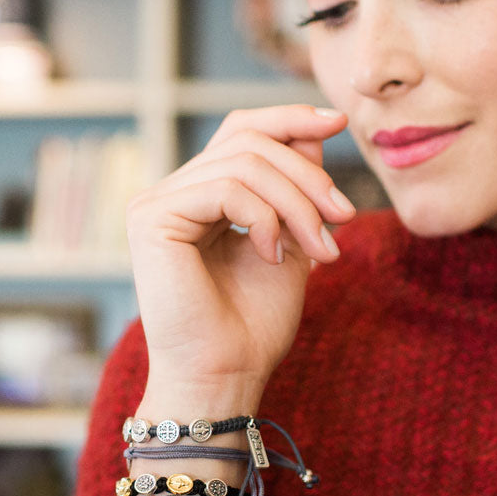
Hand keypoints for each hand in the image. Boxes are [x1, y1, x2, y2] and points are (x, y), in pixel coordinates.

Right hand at [125, 105, 354, 401]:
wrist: (227, 376)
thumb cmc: (255, 324)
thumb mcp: (291, 242)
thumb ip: (297, 190)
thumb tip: (317, 130)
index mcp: (202, 195)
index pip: (242, 132)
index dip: (288, 119)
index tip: (337, 122)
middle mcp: (174, 192)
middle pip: (249, 141)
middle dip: (308, 175)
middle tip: (345, 217)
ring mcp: (157, 203)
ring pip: (245, 164)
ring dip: (298, 204)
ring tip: (322, 249)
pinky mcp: (151, 218)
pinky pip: (225, 189)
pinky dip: (264, 219)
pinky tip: (274, 256)